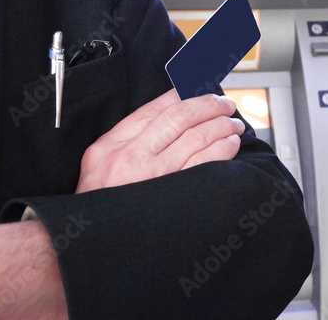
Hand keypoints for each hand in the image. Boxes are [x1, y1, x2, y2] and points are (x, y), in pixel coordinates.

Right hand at [76, 90, 244, 192]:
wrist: (96, 238)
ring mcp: (153, 177)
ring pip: (196, 138)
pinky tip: (230, 144)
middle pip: (179, 118)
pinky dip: (221, 149)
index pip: (155, 108)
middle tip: (224, 103)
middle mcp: (131, 157)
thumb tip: (168, 112)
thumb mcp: (99, 162)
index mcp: (111, 145)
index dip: (183, 94)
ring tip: (232, 123)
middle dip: (208, 105)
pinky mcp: (172, 195)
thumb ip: (127, 137)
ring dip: (221, 125)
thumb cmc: (101, 200)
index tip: (200, 88)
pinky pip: (204, 164)